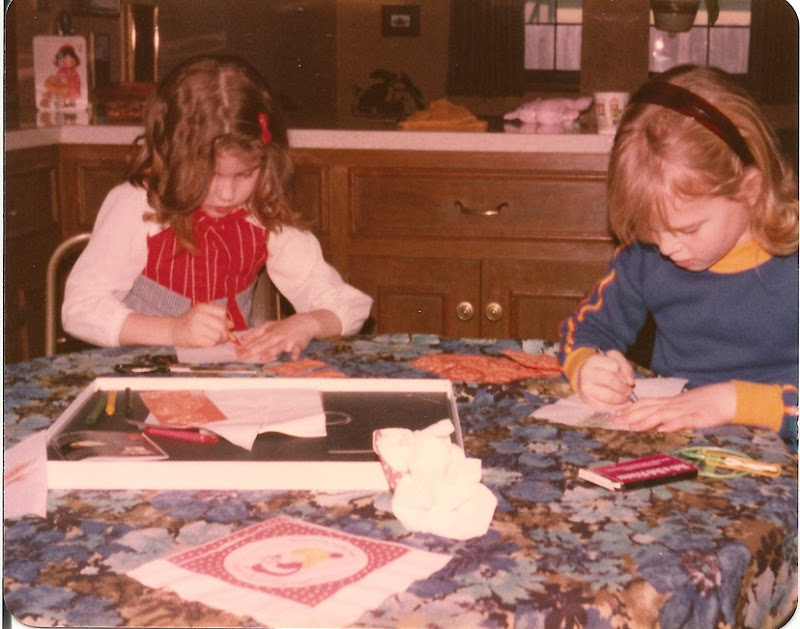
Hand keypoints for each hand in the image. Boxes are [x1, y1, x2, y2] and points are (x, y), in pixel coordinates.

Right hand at [170, 303, 230, 347]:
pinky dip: (213, 344)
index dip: (226, 320)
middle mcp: (199, 316)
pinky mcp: (195, 339)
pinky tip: (209, 342)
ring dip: (220, 340)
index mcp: (202, 307)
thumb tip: (232, 325)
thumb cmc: (190, 322)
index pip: (222, 312)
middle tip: (225, 337)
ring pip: (218, 335)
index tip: (224, 325)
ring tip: (217, 340)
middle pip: (222, 325)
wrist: (173, 330)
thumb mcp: (202, 314)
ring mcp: (196, 328)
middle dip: (226, 333)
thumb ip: (216, 317)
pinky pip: (212, 343)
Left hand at [236, 313, 322, 361]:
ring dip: (271, 352)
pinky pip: (296, 349)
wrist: (303, 323)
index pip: (255, 340)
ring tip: (263, 358)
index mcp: (268, 333)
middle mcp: (276, 336)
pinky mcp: (297, 344)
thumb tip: (242, 338)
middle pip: (262, 344)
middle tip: (242, 357)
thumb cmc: (284, 327)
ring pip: (278, 347)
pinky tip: (293, 357)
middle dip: (252, 351)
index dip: (245, 347)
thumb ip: (256, 333)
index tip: (236, 352)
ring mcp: (286, 340)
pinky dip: (295, 353)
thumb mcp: (269, 327)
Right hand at [574, 349, 635, 406]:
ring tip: (624, 397)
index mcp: (594, 361)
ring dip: (621, 398)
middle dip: (624, 387)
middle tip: (628, 391)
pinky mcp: (588, 400)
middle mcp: (587, 373)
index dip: (625, 373)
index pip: (615, 366)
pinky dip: (615, 406)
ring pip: (609, 396)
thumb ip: (625, 367)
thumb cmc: (603, 368)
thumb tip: (630, 383)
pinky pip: (606, 406)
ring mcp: (586, 388)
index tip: (628, 379)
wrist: (585, 378)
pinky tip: (617, 402)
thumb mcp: (614, 360)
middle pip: (611, 380)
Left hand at [610, 382, 736, 431]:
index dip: (630, 409)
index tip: (615, 414)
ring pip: (662, 414)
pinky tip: (663, 429)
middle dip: (630, 415)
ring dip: (646, 420)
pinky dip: (672, 424)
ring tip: (632, 426)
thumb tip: (659, 425)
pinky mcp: (698, 417)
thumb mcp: (686, 409)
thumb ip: (672, 416)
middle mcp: (674, 405)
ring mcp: (685, 410)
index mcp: (671, 402)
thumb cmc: (708, 404)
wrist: (728, 397)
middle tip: (614, 420)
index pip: (646, 404)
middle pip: (649, 408)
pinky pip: (684, 420)